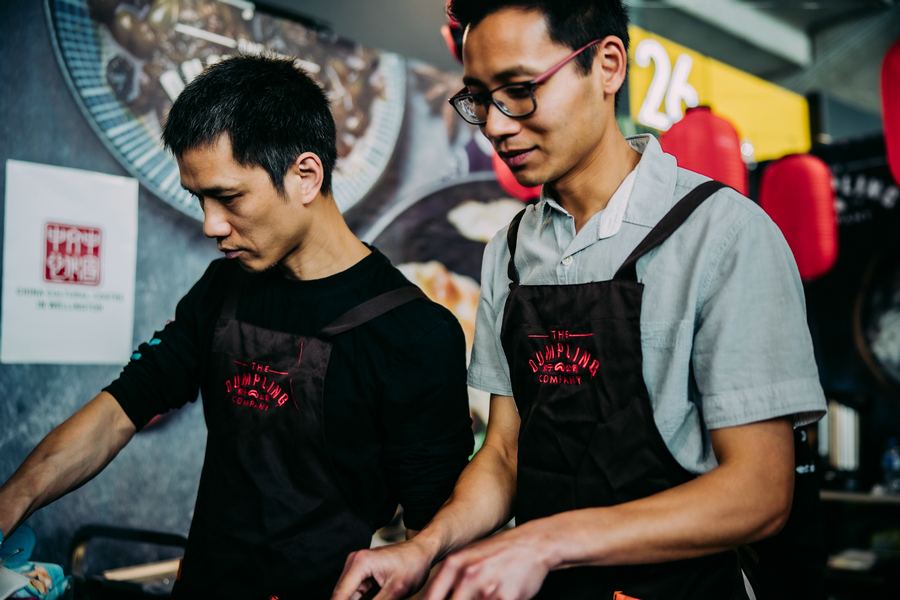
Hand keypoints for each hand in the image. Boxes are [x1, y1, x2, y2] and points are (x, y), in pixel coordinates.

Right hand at [332, 537, 434, 599]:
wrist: (423, 552)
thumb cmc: (413, 564)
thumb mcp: (397, 590)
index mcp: (360, 563)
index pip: (340, 595)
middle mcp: (354, 563)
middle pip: (341, 596)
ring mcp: (356, 567)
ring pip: (346, 596)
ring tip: (381, 597)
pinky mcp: (361, 574)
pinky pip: (354, 594)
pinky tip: (377, 598)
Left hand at [421, 523, 550, 599]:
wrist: (533, 543)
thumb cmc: (499, 552)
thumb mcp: (468, 558)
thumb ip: (449, 578)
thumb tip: (429, 597)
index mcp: (454, 564)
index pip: (430, 597)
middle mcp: (468, 575)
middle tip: (468, 599)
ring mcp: (487, 588)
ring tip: (487, 593)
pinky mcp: (507, 598)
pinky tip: (500, 596)